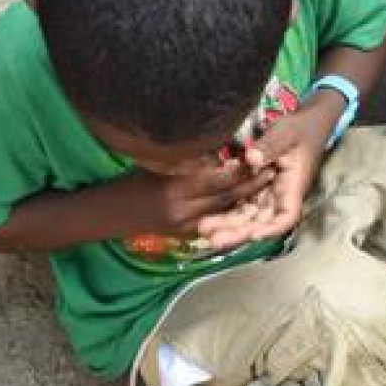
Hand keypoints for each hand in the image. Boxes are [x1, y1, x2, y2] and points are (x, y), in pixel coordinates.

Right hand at [132, 156, 275, 238]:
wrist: (112, 214)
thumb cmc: (131, 182)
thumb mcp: (158, 165)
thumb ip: (189, 162)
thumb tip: (220, 151)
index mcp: (175, 189)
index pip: (218, 179)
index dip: (242, 168)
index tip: (259, 154)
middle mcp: (184, 211)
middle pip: (227, 197)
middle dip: (252, 184)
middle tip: (272, 169)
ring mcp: (186, 227)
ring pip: (225, 212)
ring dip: (247, 199)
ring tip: (266, 184)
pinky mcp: (187, 235)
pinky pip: (216, 221)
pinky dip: (231, 210)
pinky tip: (246, 200)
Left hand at [197, 103, 333, 249]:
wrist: (301, 126)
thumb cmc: (299, 130)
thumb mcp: (287, 133)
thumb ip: (271, 145)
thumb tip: (251, 158)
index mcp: (293, 188)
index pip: (287, 216)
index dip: (272, 229)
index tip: (255, 235)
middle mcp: (279, 198)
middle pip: (260, 223)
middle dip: (239, 233)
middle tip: (215, 240)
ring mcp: (265, 196)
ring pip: (246, 217)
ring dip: (227, 226)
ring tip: (204, 230)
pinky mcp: (253, 190)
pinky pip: (239, 205)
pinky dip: (224, 212)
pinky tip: (206, 217)